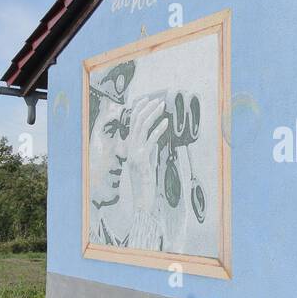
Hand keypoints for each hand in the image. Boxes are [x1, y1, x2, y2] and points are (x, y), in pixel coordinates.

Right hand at [120, 95, 169, 227]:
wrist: (142, 198)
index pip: (132, 122)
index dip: (139, 109)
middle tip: (158, 100)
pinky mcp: (142, 158)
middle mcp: (130, 147)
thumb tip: (156, 138)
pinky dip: (158, 129)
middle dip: (147, 108)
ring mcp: (135, 152)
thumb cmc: (145, 181)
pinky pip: (151, 139)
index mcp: (130, 146)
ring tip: (162, 106)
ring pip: (142, 127)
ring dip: (153, 114)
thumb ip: (149, 149)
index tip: (148, 101)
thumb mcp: (147, 161)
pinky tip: (166, 122)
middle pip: (137, 121)